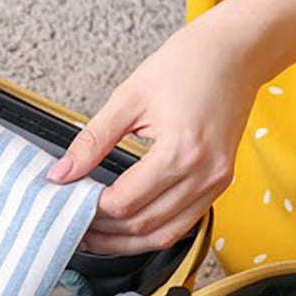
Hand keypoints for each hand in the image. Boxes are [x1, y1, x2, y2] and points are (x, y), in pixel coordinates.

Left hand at [47, 1, 263, 254]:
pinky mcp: (220, 182)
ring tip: (94, 234)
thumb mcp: (128, 97)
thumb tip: (60, 173)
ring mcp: (217, 181)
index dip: (90, 210)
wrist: (235, 53)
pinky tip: (127, 226)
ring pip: (165, 234)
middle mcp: (205, 173)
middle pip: (144, 225)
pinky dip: (153, 231)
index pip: (125, 202)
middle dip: (104, 232)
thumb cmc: (187, 65)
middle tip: (72, 225)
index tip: (67, 203)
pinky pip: (184, 222)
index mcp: (181, 150)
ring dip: (127, 241)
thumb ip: (91, 141)